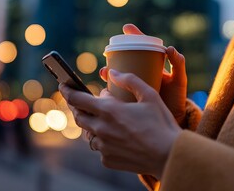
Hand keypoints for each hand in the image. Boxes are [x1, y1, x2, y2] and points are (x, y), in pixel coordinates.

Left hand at [59, 69, 181, 178]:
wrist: (170, 156)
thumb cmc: (162, 124)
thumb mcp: (150, 95)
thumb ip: (129, 80)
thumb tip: (112, 72)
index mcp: (109, 111)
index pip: (78, 99)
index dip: (67, 90)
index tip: (63, 85)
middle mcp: (101, 129)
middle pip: (79, 116)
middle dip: (78, 107)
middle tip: (83, 101)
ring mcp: (103, 147)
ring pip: (89, 133)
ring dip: (93, 124)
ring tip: (105, 120)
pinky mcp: (108, 160)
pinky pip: (100, 148)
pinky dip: (104, 140)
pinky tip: (117, 138)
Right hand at [100, 24, 187, 125]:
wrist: (173, 119)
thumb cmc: (177, 98)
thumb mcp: (179, 81)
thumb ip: (178, 65)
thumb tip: (170, 48)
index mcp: (152, 65)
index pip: (142, 46)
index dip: (134, 36)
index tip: (127, 28)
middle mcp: (141, 73)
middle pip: (125, 59)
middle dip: (114, 55)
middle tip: (108, 54)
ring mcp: (133, 85)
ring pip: (117, 74)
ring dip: (108, 71)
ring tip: (105, 72)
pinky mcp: (128, 97)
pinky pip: (115, 90)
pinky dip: (108, 88)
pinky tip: (103, 89)